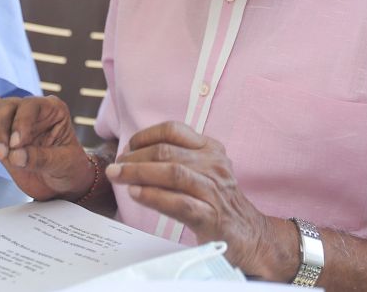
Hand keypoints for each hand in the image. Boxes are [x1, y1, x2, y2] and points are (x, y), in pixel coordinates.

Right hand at [0, 95, 93, 199]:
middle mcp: (31, 110)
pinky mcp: (0, 133)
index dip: (21, 122)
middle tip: (1, 153)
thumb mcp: (63, 164)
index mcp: (53, 110)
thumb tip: (16, 155)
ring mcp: (13, 120)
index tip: (16, 143)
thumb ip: (41, 158)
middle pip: (6, 105)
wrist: (61, 183)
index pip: (31, 105)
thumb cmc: (69, 168)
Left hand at [107, 121, 287, 278]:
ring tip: (118, 177)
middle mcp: (214, 164)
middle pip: (166, 152)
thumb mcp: (203, 171)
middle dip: (134, 158)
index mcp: (211, 148)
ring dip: (138, 174)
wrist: (250, 236)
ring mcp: (214, 189)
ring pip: (171, 173)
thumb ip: (177, 159)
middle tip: (115, 167)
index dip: (145, 135)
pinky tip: (136, 194)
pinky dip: (154, 196)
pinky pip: (178, 202)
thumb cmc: (218, 203)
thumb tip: (133, 155)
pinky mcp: (211, 216)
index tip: (127, 147)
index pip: (174, 130)